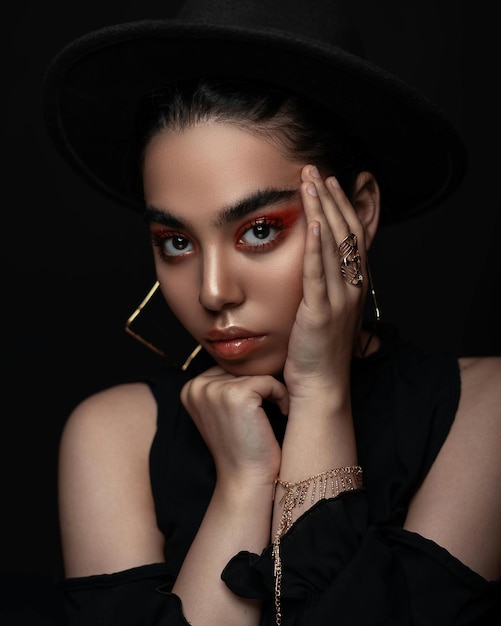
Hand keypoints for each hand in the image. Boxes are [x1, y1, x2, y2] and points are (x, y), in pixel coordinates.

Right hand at [181, 366, 287, 485]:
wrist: (245, 479)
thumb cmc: (241, 446)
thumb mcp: (224, 411)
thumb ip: (226, 384)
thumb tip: (252, 355)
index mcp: (190, 388)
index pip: (230, 368)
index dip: (249, 385)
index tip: (256, 408)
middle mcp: (197, 386)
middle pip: (243, 368)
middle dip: (260, 387)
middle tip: (268, 411)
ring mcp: (214, 389)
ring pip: (257, 373)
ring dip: (272, 391)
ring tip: (274, 413)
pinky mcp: (236, 394)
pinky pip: (269, 381)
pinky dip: (281, 396)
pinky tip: (280, 413)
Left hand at [283, 165, 367, 400]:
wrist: (321, 387)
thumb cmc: (318, 352)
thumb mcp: (326, 313)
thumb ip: (324, 287)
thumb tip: (311, 266)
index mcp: (354, 287)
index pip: (352, 236)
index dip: (342, 206)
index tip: (329, 182)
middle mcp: (352, 289)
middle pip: (345, 232)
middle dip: (330, 198)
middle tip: (315, 169)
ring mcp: (339, 300)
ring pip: (333, 246)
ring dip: (322, 210)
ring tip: (309, 181)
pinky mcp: (320, 313)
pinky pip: (319, 274)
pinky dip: (317, 247)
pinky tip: (314, 222)